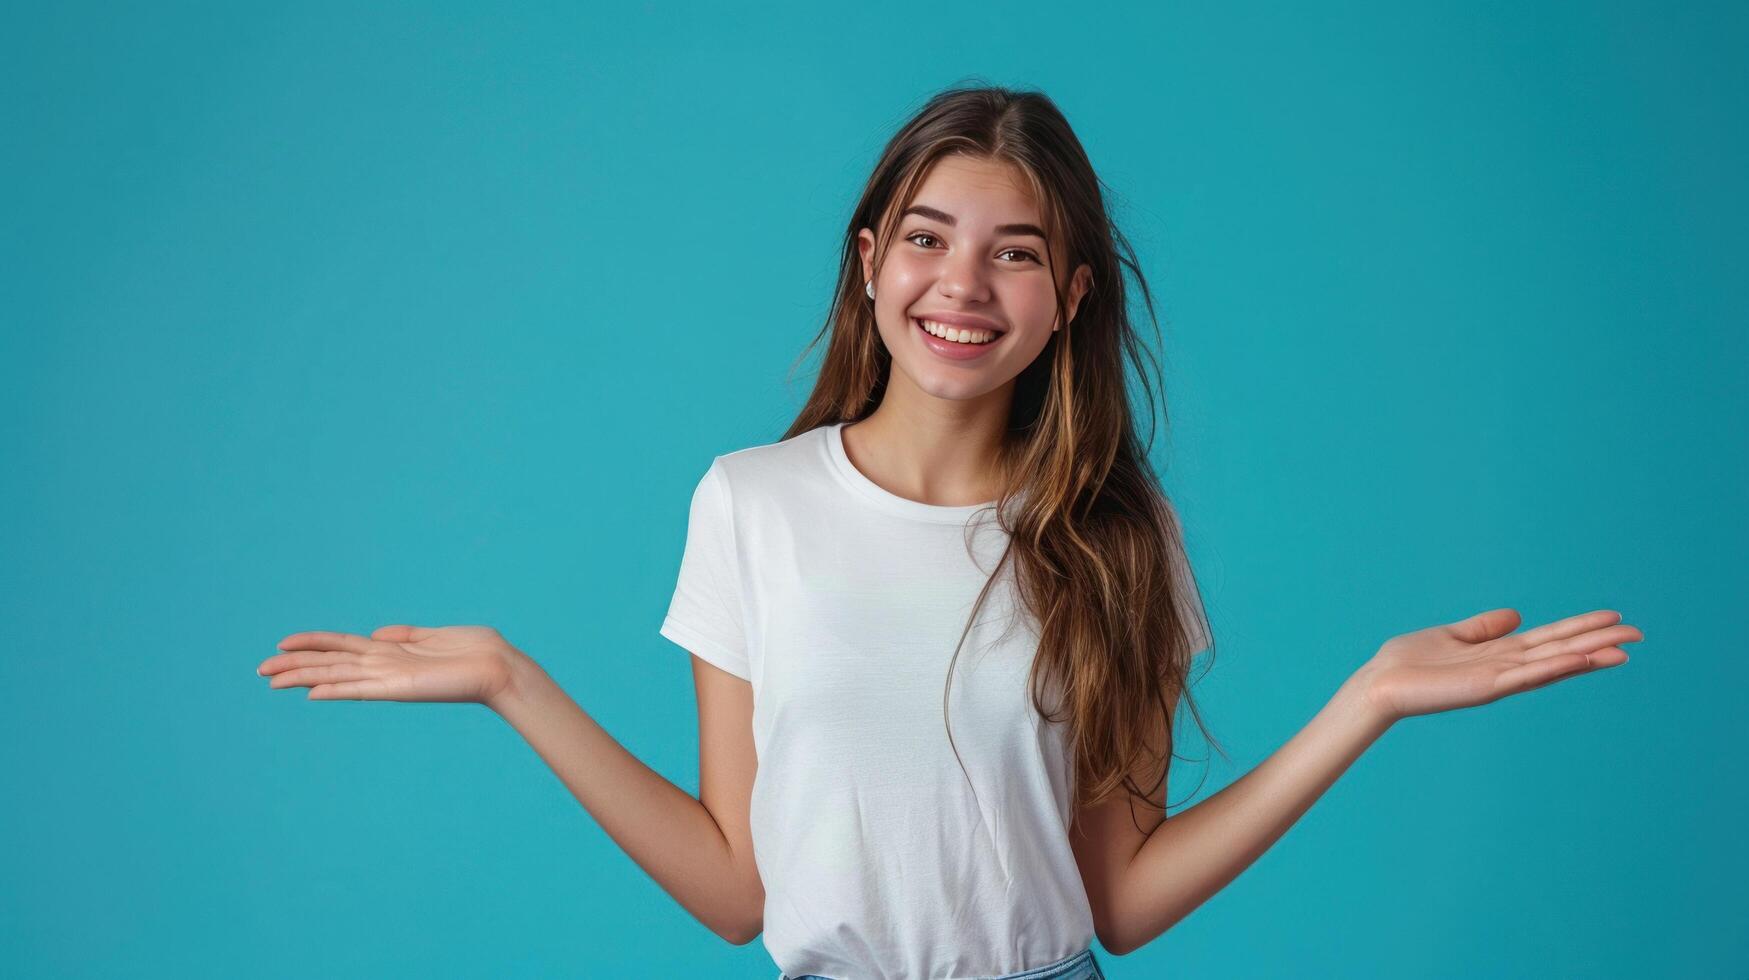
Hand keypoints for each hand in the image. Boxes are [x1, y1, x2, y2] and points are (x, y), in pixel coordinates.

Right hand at [259, 624, 522, 703]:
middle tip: (259, 671)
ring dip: (302, 677)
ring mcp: (390, 677)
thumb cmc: (475, 652)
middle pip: (329, 662)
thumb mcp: (435, 635)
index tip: (282, 646)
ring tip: (270, 680)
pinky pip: (360, 688)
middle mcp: (384, 666)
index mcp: (391, 652)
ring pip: (336, 674)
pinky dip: (336, 689)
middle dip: (294, 666)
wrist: (500, 668)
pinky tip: (311, 692)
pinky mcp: (400, 687)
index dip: (312, 645)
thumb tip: (377, 632)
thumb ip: (405, 635)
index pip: (341, 647)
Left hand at [1355, 607, 1642, 723]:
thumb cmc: (1409, 663)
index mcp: (1498, 653)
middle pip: (1560, 651)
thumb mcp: (1452, 635)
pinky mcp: (1486, 688)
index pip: (1549, 639)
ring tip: (1623, 649)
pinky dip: (1554, 667)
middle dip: (1598, 642)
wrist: (1380, 684)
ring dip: (1587, 656)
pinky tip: (1579, 658)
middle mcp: (1505, 667)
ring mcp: (1499, 679)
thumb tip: (1516, 615)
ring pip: (1552, 664)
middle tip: (1639, 633)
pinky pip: (1527, 675)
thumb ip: (1484, 627)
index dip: (1581, 628)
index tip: (1614, 618)